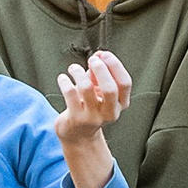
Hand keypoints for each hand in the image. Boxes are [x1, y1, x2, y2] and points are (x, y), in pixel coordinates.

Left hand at [55, 49, 129, 187]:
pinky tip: (63, 78)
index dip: (115, 65)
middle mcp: (110, 113)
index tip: (103, 54)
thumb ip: (100, 71)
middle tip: (92, 60)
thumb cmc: (90, 105)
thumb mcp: (99, 89)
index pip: (125, 83)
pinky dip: (65, 81)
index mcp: (121, 103)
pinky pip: (70, 93)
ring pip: (86, 88)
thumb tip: (99, 54)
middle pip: (110, 88)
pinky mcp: (75, 119)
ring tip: (73, 68)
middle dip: (100, 69)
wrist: (77, 133)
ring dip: (78, 72)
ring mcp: (92, 117)